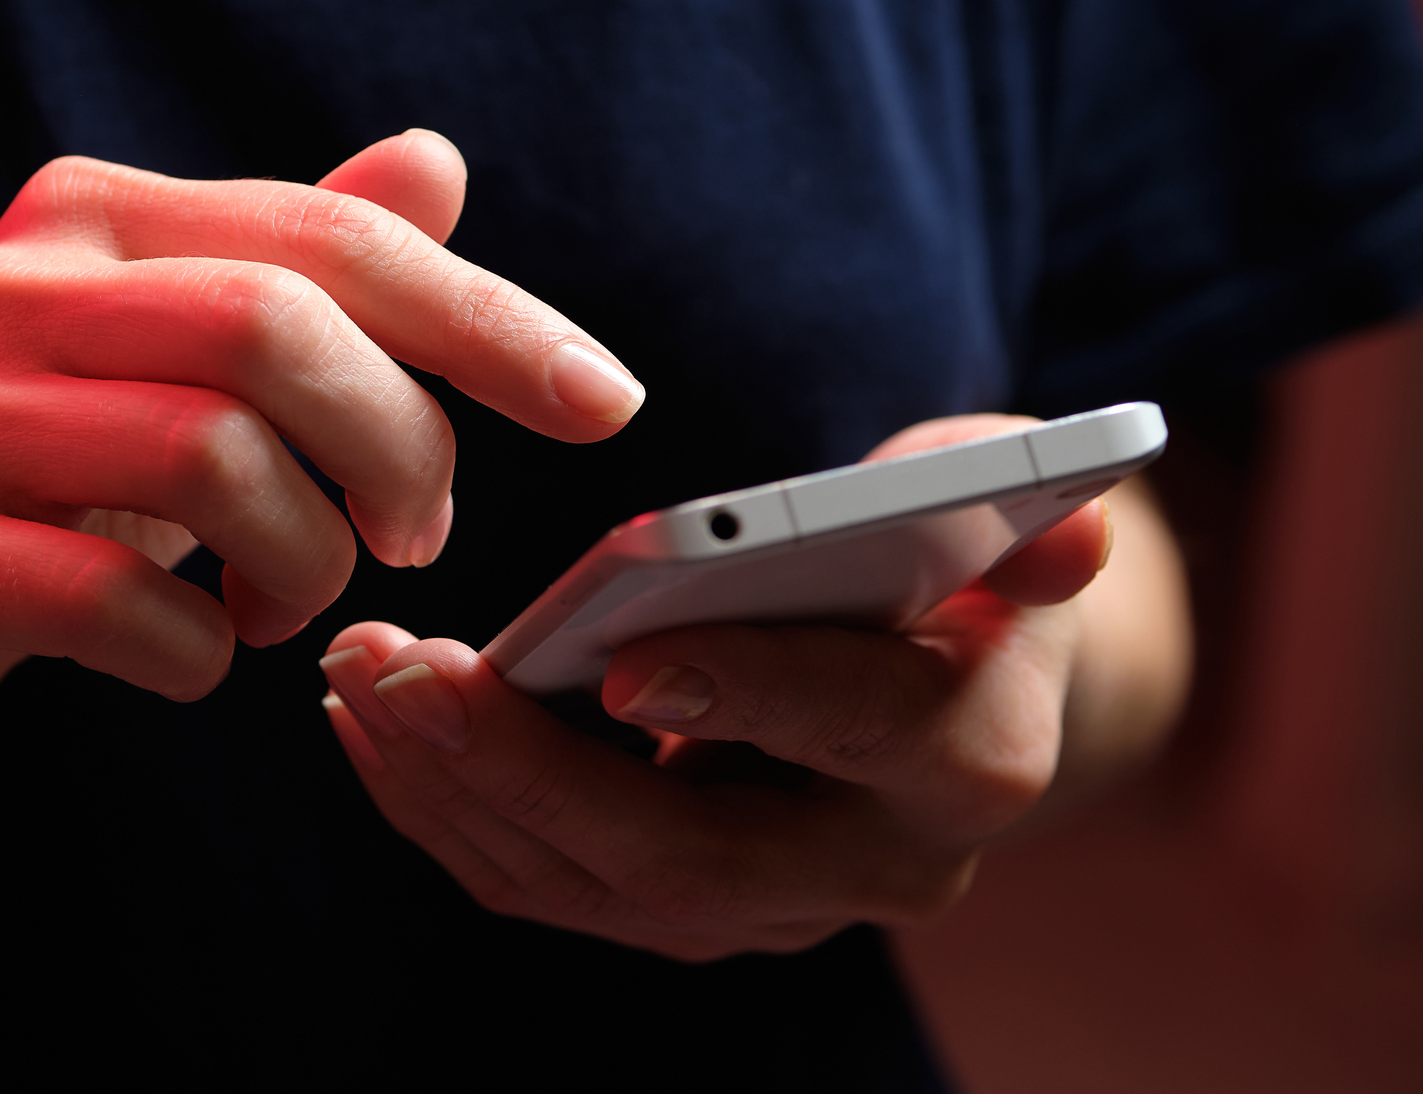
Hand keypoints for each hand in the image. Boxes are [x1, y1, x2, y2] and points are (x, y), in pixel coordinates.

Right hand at [0, 130, 644, 773]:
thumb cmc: (43, 474)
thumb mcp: (171, 357)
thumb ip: (298, 262)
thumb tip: (437, 162)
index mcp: (91, 215)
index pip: (329, 237)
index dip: (487, 320)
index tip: (604, 404)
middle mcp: (8, 287)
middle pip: (274, 329)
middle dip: (396, 447)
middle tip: (415, 536)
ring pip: (209, 460)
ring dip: (305, 562)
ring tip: (295, 601)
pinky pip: (114, 601)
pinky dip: (198, 652)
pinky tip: (194, 657)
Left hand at [319, 415, 1155, 960]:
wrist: (967, 688)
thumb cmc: (969, 563)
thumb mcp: (1008, 513)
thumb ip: (1032, 513)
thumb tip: (1067, 531)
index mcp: (969, 757)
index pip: (857, 730)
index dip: (749, 696)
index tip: (624, 662)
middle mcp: (876, 868)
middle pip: (684, 854)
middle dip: (525, 768)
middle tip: (401, 672)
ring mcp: (774, 907)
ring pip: (591, 888)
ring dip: (454, 790)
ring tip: (355, 682)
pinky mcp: (689, 909)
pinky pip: (550, 885)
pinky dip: (452, 813)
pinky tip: (375, 729)